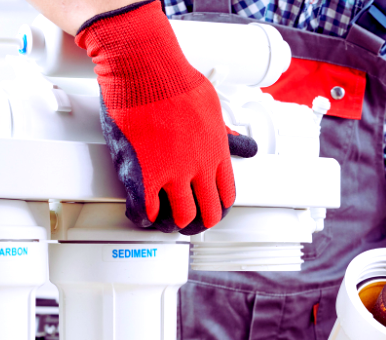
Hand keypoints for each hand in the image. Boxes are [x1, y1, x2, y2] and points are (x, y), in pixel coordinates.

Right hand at [75, 0, 256, 234]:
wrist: (144, 69)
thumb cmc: (174, 80)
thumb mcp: (212, 108)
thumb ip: (225, 133)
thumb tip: (242, 144)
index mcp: (216, 153)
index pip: (226, 194)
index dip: (219, 206)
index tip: (213, 208)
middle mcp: (197, 168)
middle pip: (207, 212)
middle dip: (200, 222)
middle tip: (191, 223)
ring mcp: (170, 174)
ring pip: (179, 217)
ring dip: (173, 223)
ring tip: (167, 222)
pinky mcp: (142, 175)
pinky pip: (144, 211)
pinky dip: (144, 218)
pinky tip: (143, 217)